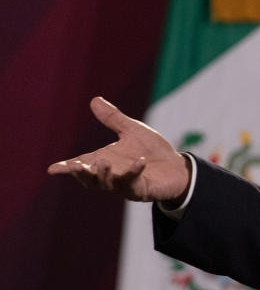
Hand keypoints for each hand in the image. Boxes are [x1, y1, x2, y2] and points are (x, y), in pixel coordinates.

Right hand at [47, 97, 190, 204]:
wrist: (177, 167)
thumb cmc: (151, 150)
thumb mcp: (132, 131)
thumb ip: (113, 119)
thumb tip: (95, 100)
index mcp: (104, 160)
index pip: (82, 165)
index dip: (67, 168)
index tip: (52, 169)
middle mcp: (111, 175)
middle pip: (90, 179)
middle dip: (82, 173)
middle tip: (76, 166)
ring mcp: (125, 185)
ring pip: (108, 185)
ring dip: (104, 175)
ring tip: (103, 163)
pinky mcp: (141, 190)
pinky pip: (134, 183)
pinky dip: (134, 172)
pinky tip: (140, 162)